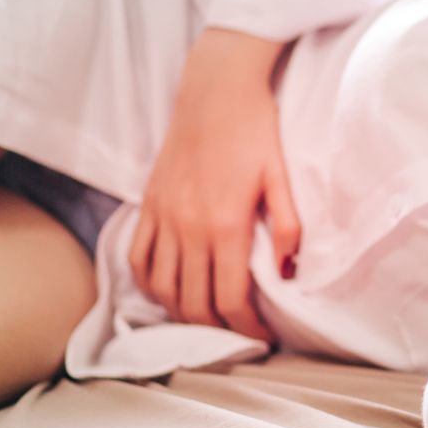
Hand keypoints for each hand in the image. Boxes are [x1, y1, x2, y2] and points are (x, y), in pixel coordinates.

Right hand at [127, 29, 301, 343]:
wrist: (214, 90)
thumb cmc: (255, 129)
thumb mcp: (281, 176)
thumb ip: (287, 226)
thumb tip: (288, 272)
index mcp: (225, 225)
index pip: (230, 299)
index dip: (247, 328)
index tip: (264, 337)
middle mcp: (188, 228)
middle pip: (194, 303)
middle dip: (218, 330)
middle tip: (240, 335)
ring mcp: (163, 217)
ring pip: (162, 289)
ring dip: (183, 313)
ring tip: (209, 319)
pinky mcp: (148, 205)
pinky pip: (138, 258)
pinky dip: (150, 285)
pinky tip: (168, 292)